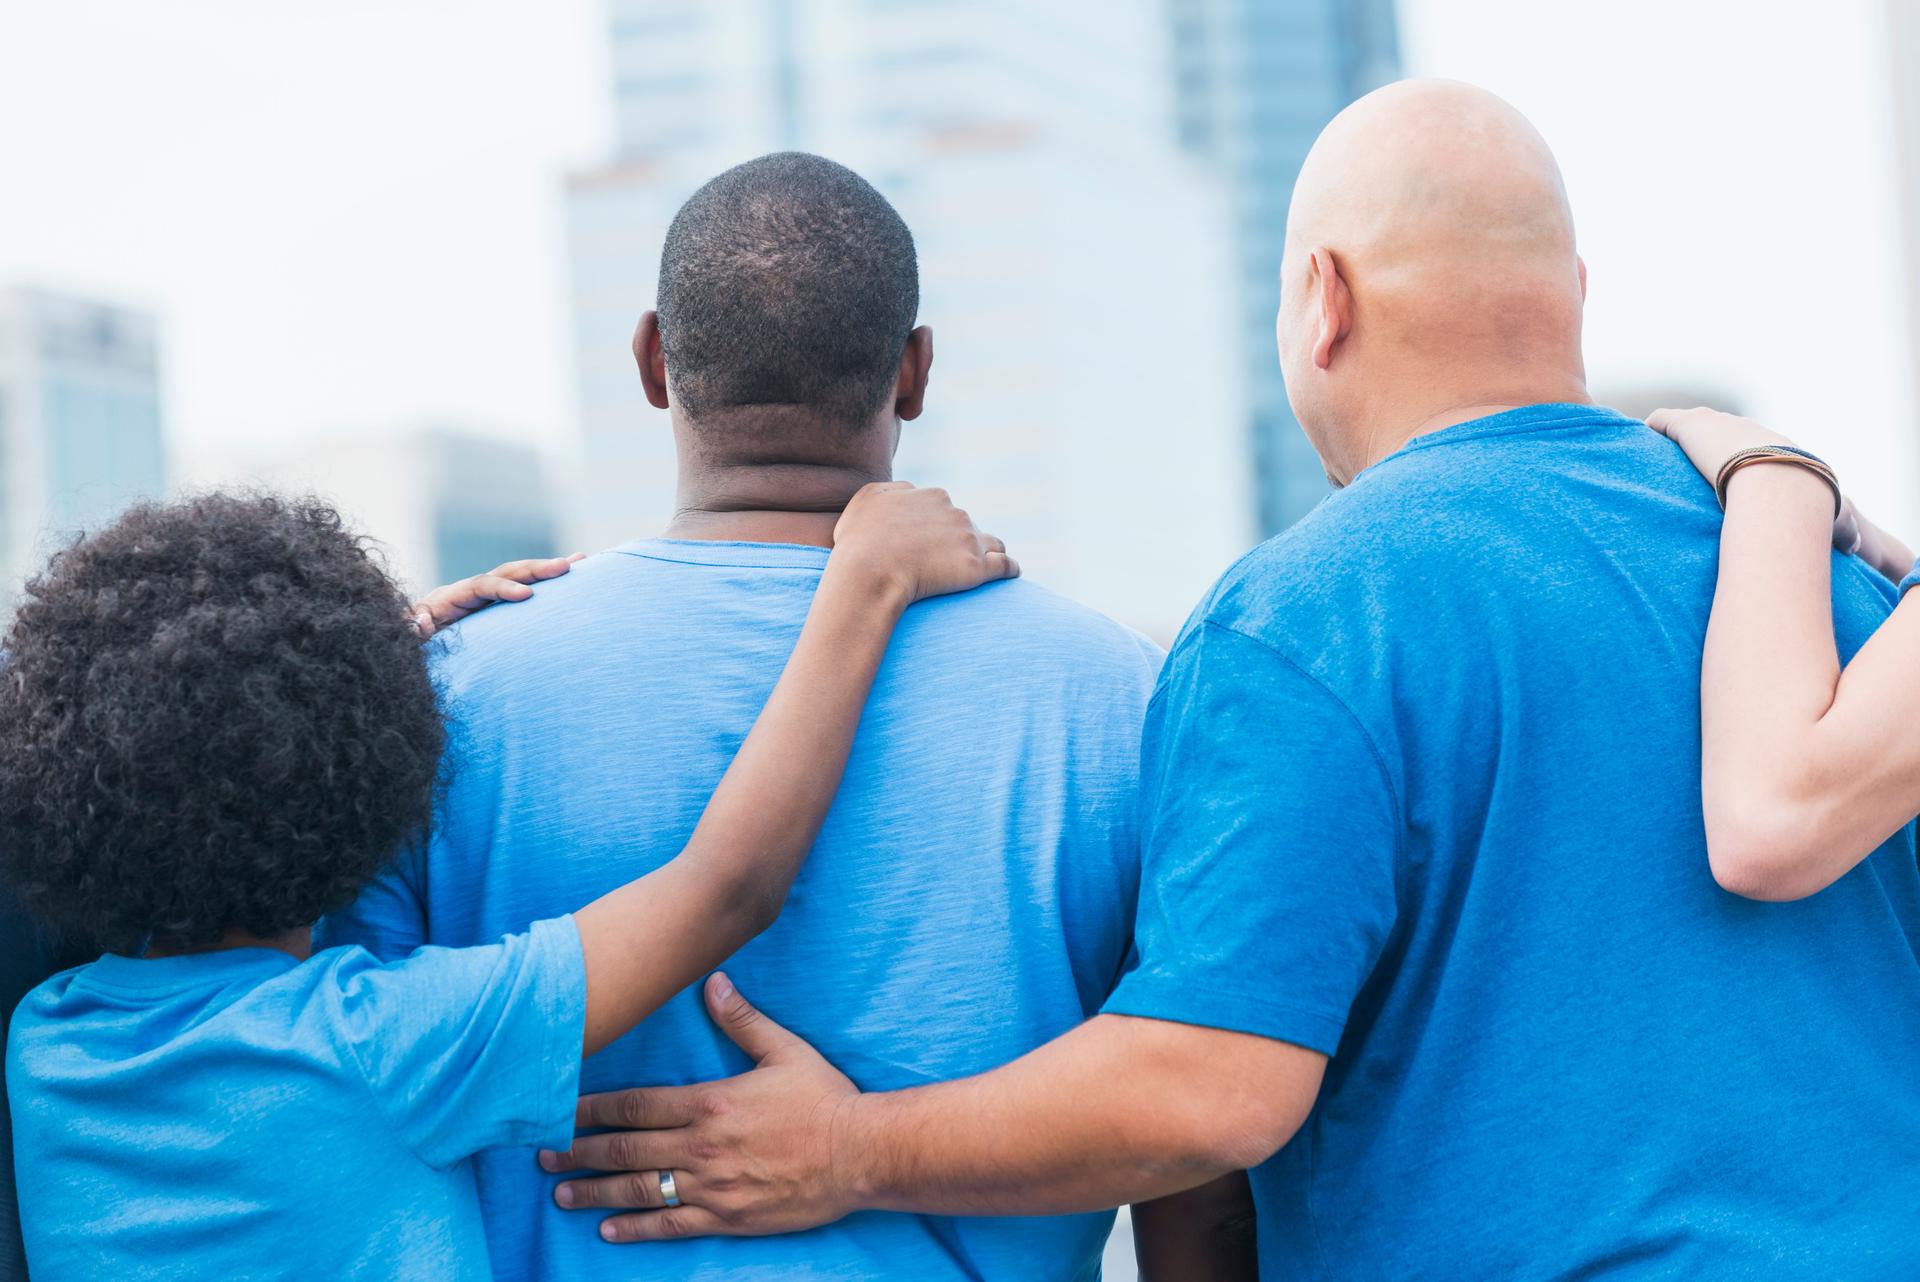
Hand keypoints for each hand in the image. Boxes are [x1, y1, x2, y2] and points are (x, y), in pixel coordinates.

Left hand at [410, 554, 583, 638]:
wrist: (407, 653)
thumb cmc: (407, 650)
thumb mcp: (404, 644)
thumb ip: (409, 631)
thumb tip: (419, 622)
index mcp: (448, 600)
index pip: (481, 586)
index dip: (504, 589)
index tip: (527, 596)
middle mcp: (468, 594)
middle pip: (506, 573)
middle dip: (536, 569)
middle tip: (567, 566)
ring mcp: (483, 602)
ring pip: (518, 579)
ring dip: (547, 570)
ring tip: (580, 561)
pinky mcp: (494, 612)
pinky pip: (521, 594)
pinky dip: (545, 587)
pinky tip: (573, 581)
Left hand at [538, 973, 861, 1242]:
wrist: (860, 1155)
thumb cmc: (824, 1099)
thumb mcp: (786, 1050)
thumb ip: (743, 1020)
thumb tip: (713, 983)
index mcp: (709, 1103)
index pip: (636, 1106)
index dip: (593, 1110)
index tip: (561, 1111)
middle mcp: (701, 1147)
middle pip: (626, 1150)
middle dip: (580, 1152)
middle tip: (543, 1155)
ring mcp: (711, 1187)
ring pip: (639, 1190)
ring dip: (594, 1192)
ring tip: (560, 1192)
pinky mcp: (727, 1217)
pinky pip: (670, 1226)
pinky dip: (635, 1229)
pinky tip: (608, 1230)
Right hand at [830, 482, 1017, 603]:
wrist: (869, 572)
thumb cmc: (860, 540)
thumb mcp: (867, 498)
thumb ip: (893, 489)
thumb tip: (911, 490)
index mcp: (932, 496)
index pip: (943, 507)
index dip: (937, 525)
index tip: (930, 541)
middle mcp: (955, 513)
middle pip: (966, 525)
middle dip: (961, 538)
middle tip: (947, 560)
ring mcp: (969, 540)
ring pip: (991, 542)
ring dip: (988, 551)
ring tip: (985, 565)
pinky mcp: (977, 569)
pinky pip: (1006, 565)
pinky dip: (1010, 568)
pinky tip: (1012, 573)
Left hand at [1647, 407, 1857, 554]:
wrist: (1781, 483)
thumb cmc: (1808, 503)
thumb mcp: (1825, 515)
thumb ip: (1839, 532)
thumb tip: (1859, 549)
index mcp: (1772, 446)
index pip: (1748, 447)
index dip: (1732, 459)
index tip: (1720, 475)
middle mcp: (1744, 429)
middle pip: (1717, 429)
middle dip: (1702, 444)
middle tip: (1682, 466)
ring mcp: (1716, 424)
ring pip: (1688, 421)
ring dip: (1674, 435)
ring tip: (1653, 456)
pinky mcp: (1689, 426)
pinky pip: (1663, 421)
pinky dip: (1653, 430)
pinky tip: (1641, 443)